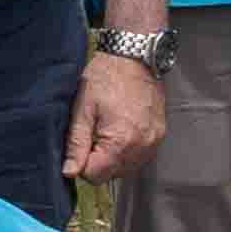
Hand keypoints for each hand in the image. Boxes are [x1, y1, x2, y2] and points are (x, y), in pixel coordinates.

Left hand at [66, 48, 165, 185]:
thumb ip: (76, 145)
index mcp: (121, 142)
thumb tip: (70, 173)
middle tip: (94, 133)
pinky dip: (128, 150)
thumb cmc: (105, 78)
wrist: (134, 55)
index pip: (95, 176)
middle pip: (112, 175)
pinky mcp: (160, 135)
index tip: (82, 142)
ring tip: (108, 130)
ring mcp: (154, 142)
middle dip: (98, 161)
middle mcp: (142, 147)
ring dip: (114, 158)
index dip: (82, 163)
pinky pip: (140, 156)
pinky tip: (121, 130)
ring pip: (127, 168)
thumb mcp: (82, 110)